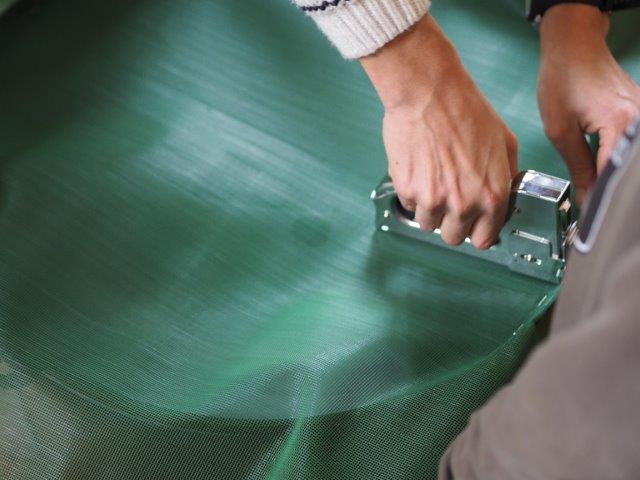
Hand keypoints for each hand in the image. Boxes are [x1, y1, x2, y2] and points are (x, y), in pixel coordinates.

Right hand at [361, 15, 517, 248]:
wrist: (428, 93)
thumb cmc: (465, 110)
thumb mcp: (505, 142)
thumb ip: (505, 176)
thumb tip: (502, 192)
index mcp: (492, 196)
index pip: (484, 239)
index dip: (477, 231)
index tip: (472, 224)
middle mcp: (463, 205)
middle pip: (453, 238)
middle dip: (451, 223)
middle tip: (449, 201)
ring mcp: (432, 200)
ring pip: (427, 224)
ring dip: (429, 209)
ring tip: (432, 181)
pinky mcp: (406, 190)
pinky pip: (408, 205)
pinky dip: (411, 193)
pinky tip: (419, 169)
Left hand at [538, 4, 639, 203]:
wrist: (574, 47)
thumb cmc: (563, 79)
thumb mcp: (560, 130)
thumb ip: (578, 167)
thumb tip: (588, 198)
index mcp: (622, 124)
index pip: (615, 176)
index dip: (601, 202)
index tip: (589, 222)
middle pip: (629, 172)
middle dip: (611, 193)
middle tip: (591, 211)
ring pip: (631, 163)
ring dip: (615, 180)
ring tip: (595, 194)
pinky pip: (631, 149)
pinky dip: (618, 164)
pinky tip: (604, 174)